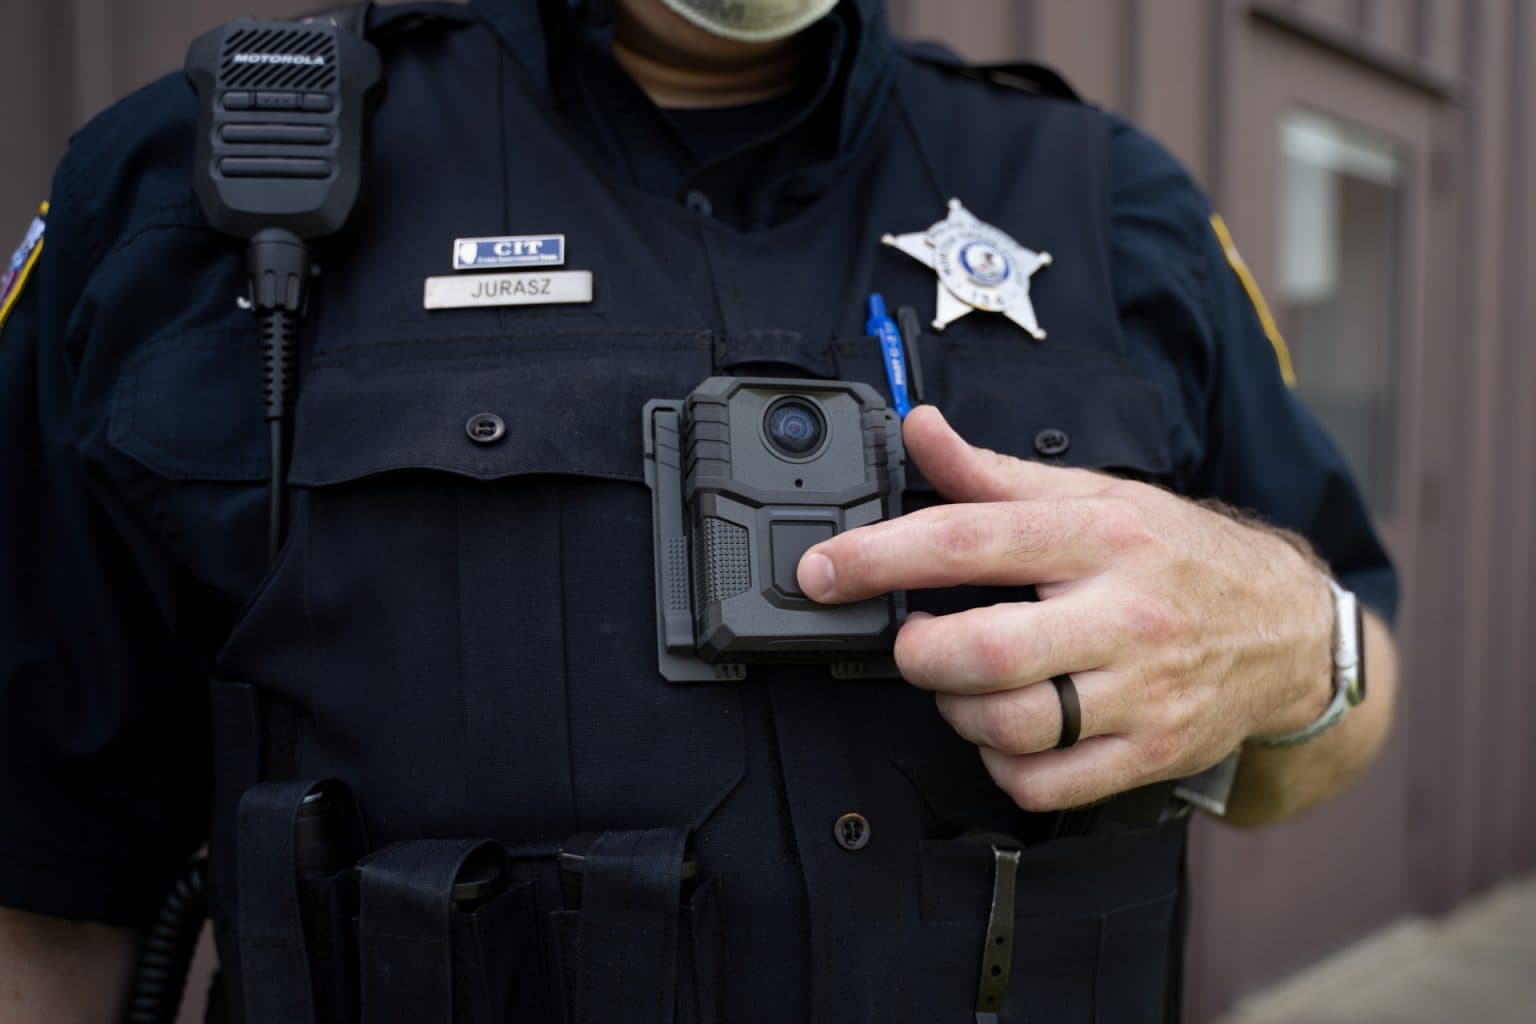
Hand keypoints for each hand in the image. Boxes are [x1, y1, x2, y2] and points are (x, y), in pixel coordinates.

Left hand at [796, 406, 1335, 811]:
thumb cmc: (1178, 557)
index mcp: (1101, 536)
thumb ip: (996, 475)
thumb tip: (919, 430)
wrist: (1289, 631)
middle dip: (919, 653)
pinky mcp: (1149, 754)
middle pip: (984, 653)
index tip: (821, 569)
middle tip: (915, 640)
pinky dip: (1001, 765)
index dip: (878, 557)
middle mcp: (1122, 615)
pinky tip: (1005, 731)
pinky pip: (1043, 784)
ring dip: (956, 709)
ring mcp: (1140, 693)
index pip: (968, 540)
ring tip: (961, 682)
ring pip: (1008, 726)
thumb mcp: (1096, 496)